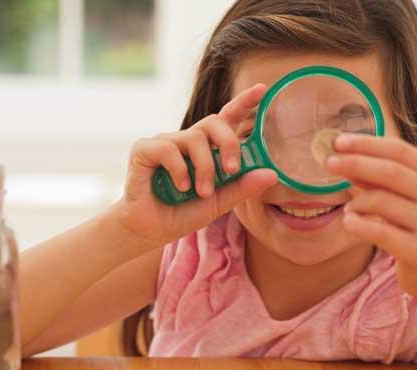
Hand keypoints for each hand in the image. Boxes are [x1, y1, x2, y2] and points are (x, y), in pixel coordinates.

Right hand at [115, 83, 278, 248]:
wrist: (149, 232)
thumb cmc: (181, 214)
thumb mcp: (218, 203)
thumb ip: (241, 187)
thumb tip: (272, 174)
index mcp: (205, 149)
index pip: (226, 119)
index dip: (243, 102)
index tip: (262, 90)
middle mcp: (185, 141)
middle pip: (214, 122)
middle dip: (229, 143)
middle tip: (232, 170)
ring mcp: (164, 142)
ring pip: (194, 138)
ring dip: (204, 167)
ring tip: (201, 192)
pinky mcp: (144, 149)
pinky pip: (168, 148)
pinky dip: (179, 169)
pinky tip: (180, 187)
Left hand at [326, 135, 416, 298]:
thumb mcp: (405, 197)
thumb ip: (378, 179)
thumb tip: (343, 157)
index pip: (400, 150)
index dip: (367, 144)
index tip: (337, 142)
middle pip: (391, 172)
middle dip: (355, 163)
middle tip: (328, 162)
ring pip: (382, 201)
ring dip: (356, 201)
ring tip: (349, 209)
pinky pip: (381, 232)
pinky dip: (359, 224)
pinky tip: (348, 222)